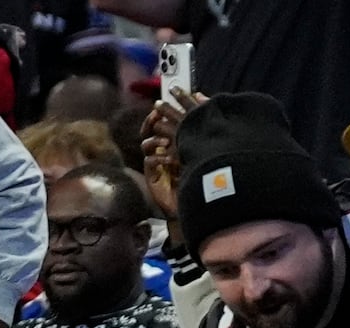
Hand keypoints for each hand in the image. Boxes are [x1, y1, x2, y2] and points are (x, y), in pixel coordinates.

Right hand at [141, 88, 206, 228]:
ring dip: (156, 140)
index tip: (169, 104)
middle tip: (157, 114)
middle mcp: (163, 148)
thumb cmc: (200, 177)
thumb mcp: (202, 150)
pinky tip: (168, 159)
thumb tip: (203, 102)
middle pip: (151, 128)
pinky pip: (149, 162)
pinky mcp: (153, 175)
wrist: (194, 203)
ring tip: (166, 142)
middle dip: (154, 120)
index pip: (165, 119)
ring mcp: (157, 160)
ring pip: (147, 144)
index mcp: (173, 140)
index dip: (165, 110)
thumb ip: (202, 128)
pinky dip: (158, 159)